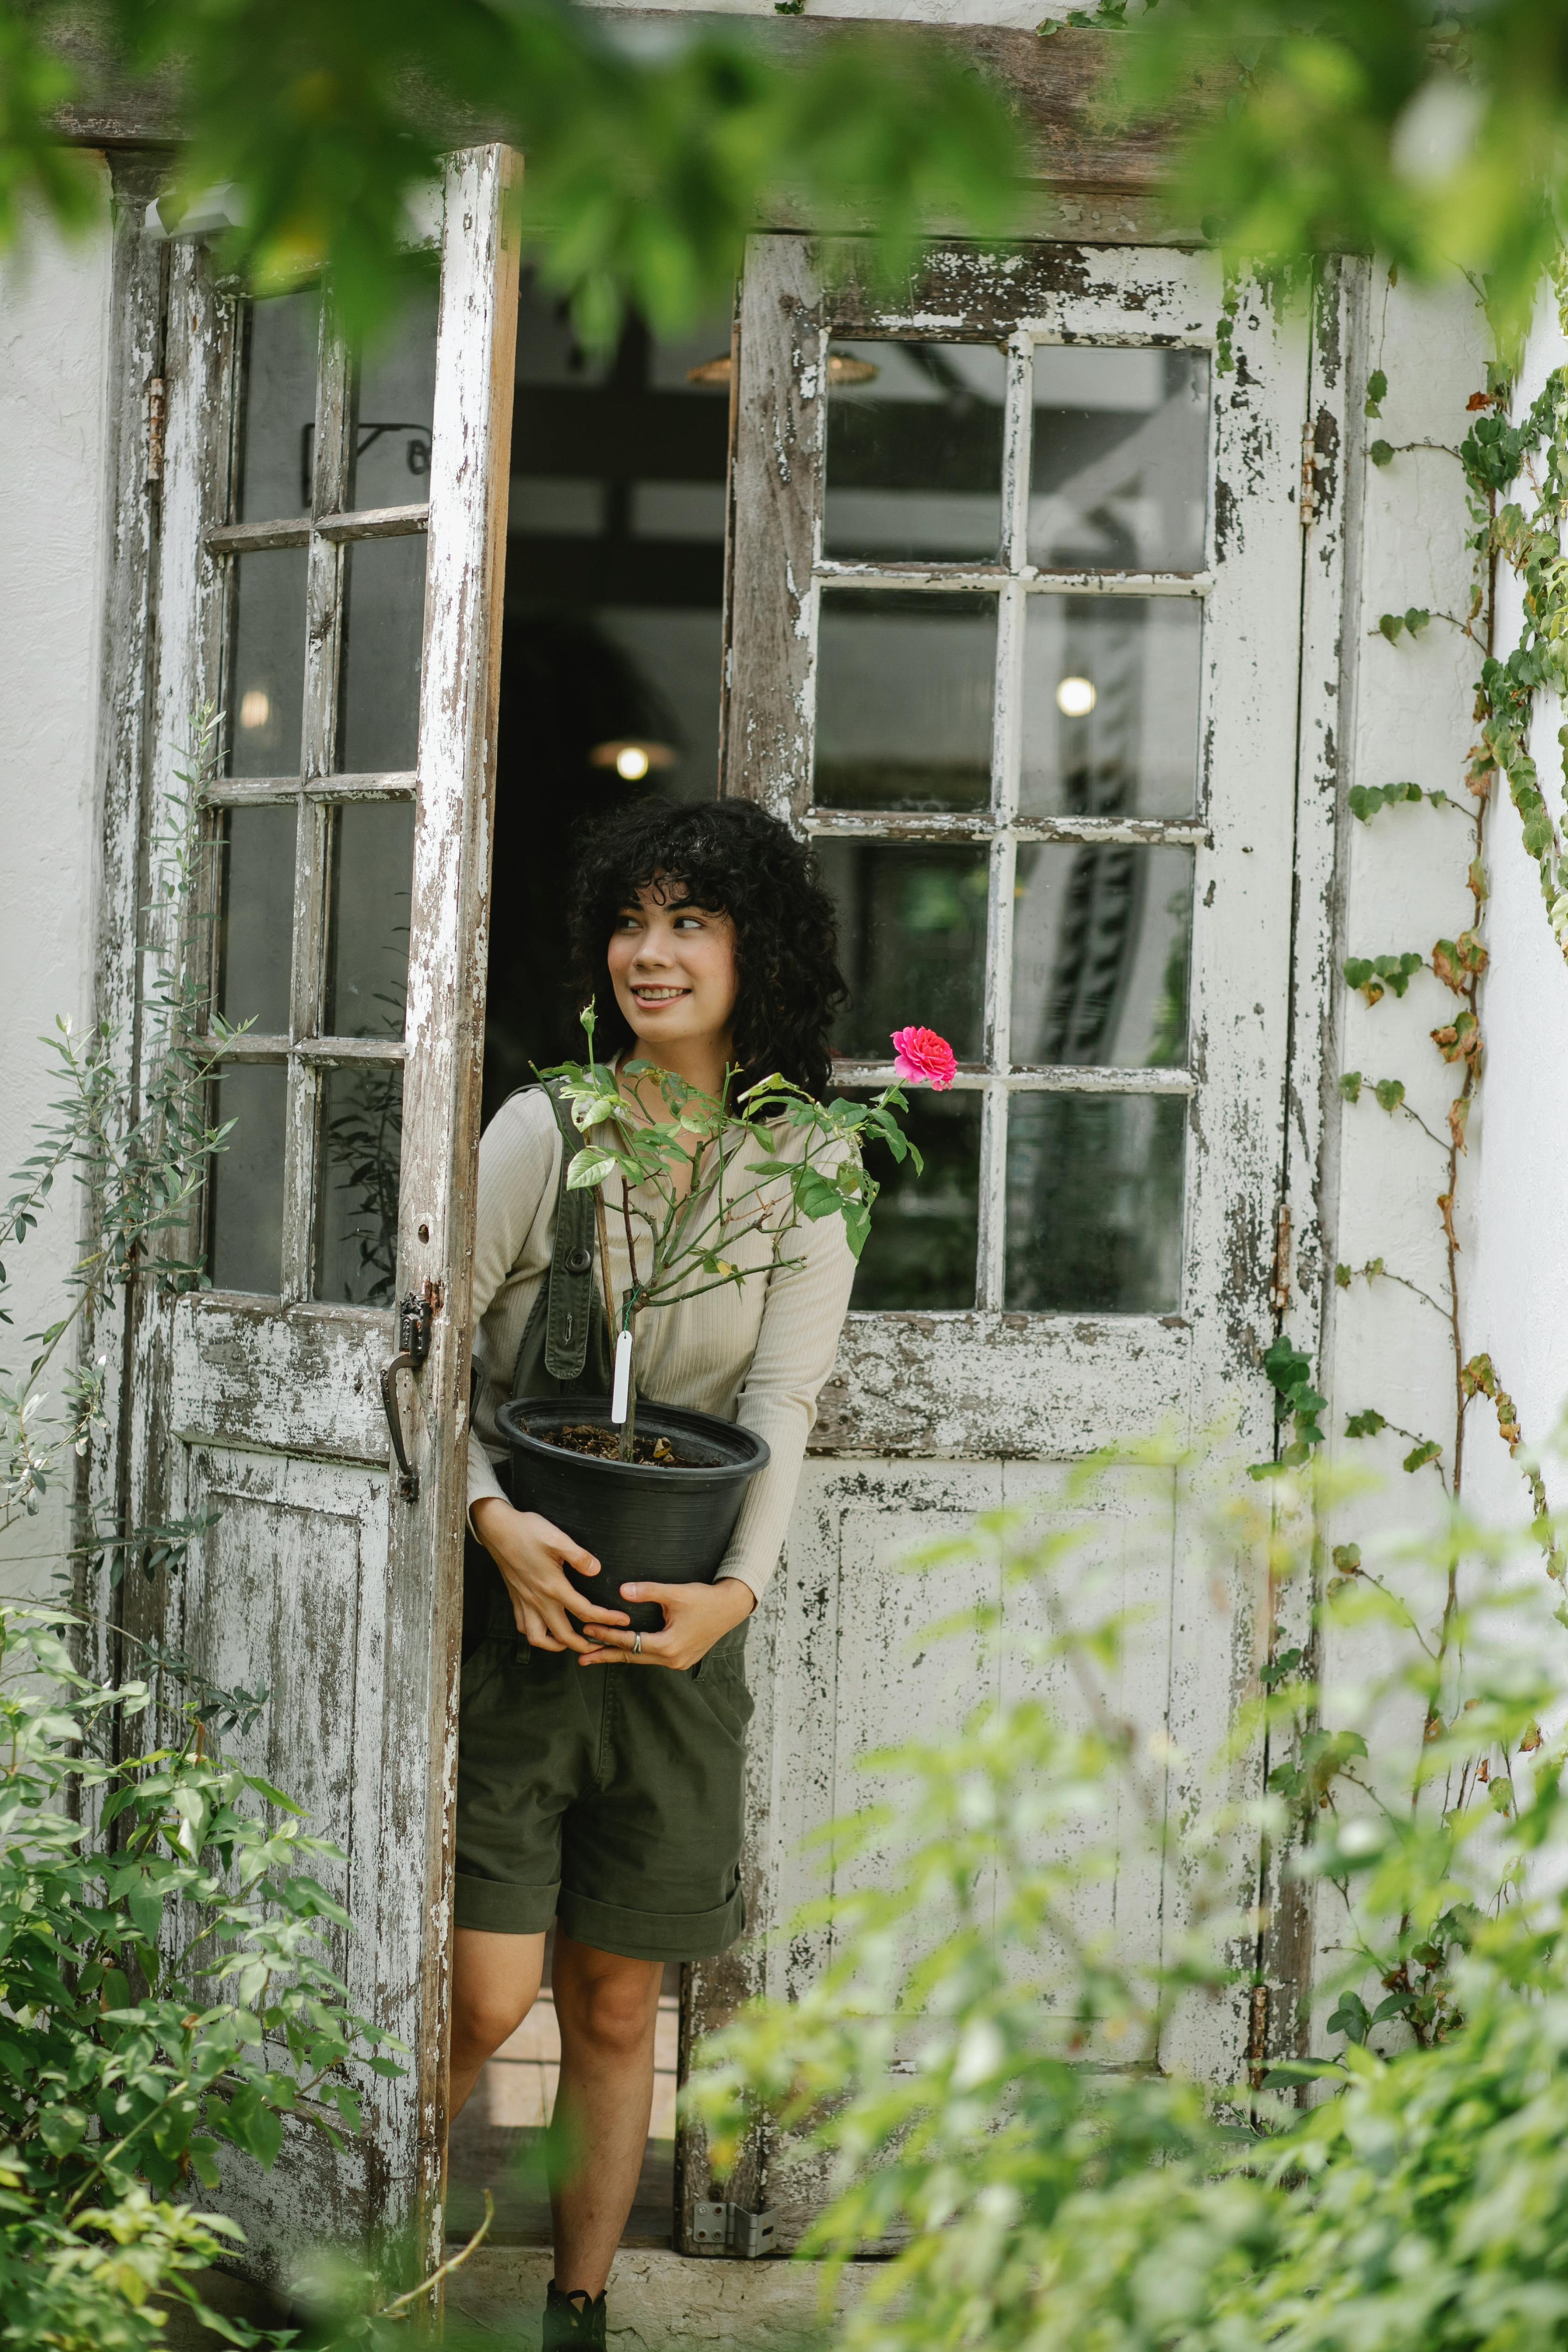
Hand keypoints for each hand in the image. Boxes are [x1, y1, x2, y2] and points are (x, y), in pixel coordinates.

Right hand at [470, 1498, 629, 1653]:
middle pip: (563, 1635)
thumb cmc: (527, 1531)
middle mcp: (538, 1600)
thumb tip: (596, 1571)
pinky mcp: (515, 1598)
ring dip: (555, 1645)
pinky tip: (545, 1628)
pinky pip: (523, 1627)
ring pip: (538, 1638)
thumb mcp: (557, 1538)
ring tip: (569, 1642)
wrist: (497, 1529)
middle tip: (599, 1645)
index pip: (584, 1612)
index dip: (607, 1619)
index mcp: (553, 1586)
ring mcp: (525, 1601)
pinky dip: (536, 1634)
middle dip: (583, 1645)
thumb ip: (579, 1557)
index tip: (623, 1621)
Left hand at [579, 1575, 755, 1670]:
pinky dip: (635, 1653)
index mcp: (669, 1645)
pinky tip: (623, 1650)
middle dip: (605, 1655)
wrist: (731, 1607)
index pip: (629, 1641)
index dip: (607, 1635)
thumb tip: (622, 1590)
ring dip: (619, 1655)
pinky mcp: (682, 1659)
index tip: (587, 1630)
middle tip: (580, 1657)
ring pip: (641, 1659)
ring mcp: (678, 1662)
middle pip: (631, 1657)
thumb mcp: (676, 1593)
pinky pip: (652, 1658)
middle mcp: (672, 1659)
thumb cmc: (705, 1599)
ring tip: (596, 1656)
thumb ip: (648, 1591)